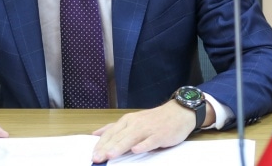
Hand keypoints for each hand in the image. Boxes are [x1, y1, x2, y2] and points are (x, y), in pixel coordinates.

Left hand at [90, 100, 214, 162]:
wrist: (177, 113)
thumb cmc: (153, 120)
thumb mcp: (132, 121)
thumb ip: (115, 128)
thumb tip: (96, 134)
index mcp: (127, 121)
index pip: (110, 133)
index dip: (101, 144)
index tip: (93, 155)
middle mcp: (135, 124)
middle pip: (118, 137)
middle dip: (106, 148)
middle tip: (97, 158)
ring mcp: (147, 129)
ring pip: (131, 138)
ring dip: (120, 147)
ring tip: (110, 156)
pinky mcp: (159, 135)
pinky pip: (150, 141)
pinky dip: (143, 145)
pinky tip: (135, 150)